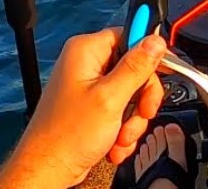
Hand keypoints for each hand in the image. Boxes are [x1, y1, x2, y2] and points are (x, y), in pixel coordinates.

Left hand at [0, 28, 167, 188]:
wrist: (48, 170)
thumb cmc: (65, 136)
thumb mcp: (111, 98)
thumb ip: (137, 68)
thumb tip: (155, 41)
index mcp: (86, 51)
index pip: (130, 36)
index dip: (148, 56)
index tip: (159, 74)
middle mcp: (86, 65)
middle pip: (135, 68)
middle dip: (140, 99)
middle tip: (141, 113)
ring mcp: (89, 87)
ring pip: (131, 94)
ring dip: (132, 119)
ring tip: (121, 136)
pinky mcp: (93, 107)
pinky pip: (122, 110)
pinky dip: (122, 129)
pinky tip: (114, 143)